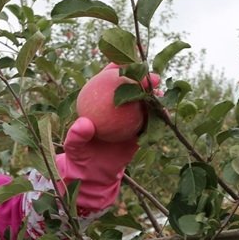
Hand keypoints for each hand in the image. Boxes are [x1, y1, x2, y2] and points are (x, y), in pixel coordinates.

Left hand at [57, 62, 158, 214]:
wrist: (94, 175)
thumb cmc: (80, 157)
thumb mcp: (74, 148)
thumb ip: (76, 136)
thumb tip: (83, 124)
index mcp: (99, 104)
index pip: (106, 81)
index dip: (115, 69)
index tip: (122, 63)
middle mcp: (116, 107)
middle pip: (130, 87)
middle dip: (142, 78)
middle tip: (150, 78)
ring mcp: (129, 119)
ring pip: (143, 103)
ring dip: (153, 96)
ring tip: (159, 93)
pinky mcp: (139, 132)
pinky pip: (150, 123)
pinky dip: (157, 118)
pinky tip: (164, 114)